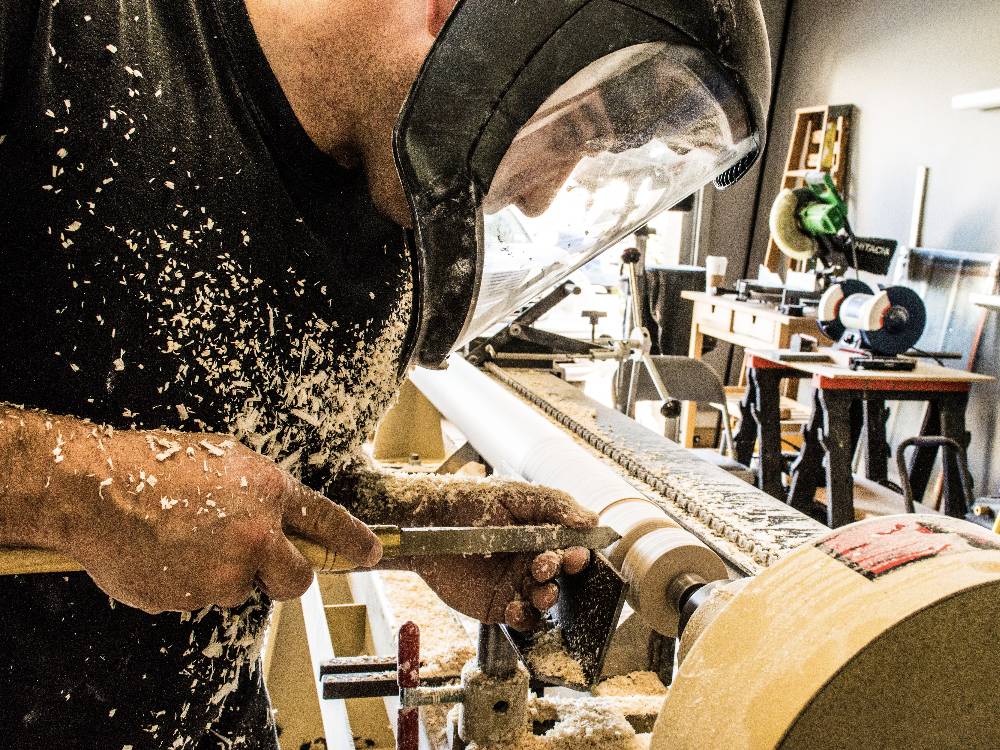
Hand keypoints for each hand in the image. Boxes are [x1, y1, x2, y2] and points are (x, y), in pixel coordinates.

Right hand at [39, 424, 380, 612]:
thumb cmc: (157, 466)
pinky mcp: (191, 596)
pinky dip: (190, 584)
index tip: (371, 554)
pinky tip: (167, 555)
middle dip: (286, 577)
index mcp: (269, 493)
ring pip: (242, 588)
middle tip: (261, 564)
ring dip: (224, 575)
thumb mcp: (226, 462)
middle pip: (296, 579)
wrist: (97, 489)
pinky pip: (202, 598)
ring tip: (188, 542)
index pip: (328, 521)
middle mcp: (255, 535)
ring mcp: (223, 571)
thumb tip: (282, 516)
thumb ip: (262, 493)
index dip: (354, 541)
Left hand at [398, 479, 597, 630]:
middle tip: (544, 565)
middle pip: (561, 575)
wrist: (428, 523)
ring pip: (546, 599)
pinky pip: (522, 619)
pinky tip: (515, 609)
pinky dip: (525, 618)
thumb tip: (592, 519)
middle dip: (561, 572)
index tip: (578, 553)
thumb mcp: (515, 496)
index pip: (571, 547)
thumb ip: (555, 505)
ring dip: (549, 597)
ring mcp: (515, 584)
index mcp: (540, 534)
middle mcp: (531, 560)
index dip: (579, 553)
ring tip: (540, 590)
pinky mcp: (497, 605)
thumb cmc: (471, 502)